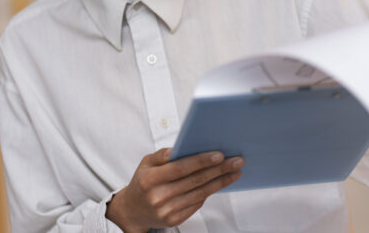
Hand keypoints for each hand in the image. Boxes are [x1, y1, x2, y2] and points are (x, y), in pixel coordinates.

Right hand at [106, 148, 243, 231]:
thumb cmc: (142, 182)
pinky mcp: (174, 220)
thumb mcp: (146, 163)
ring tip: (234, 172)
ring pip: (200, 194)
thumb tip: (184, 147)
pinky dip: (209, 193)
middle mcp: (158, 196)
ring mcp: (166, 210)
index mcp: (150, 179)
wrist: (132, 211)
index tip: (219, 154)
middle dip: (219, 170)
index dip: (201, 161)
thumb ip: (164, 154)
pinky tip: (220, 183)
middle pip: (195, 181)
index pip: (181, 168)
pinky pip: (197, 204)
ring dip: (220, 182)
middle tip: (236, 161)